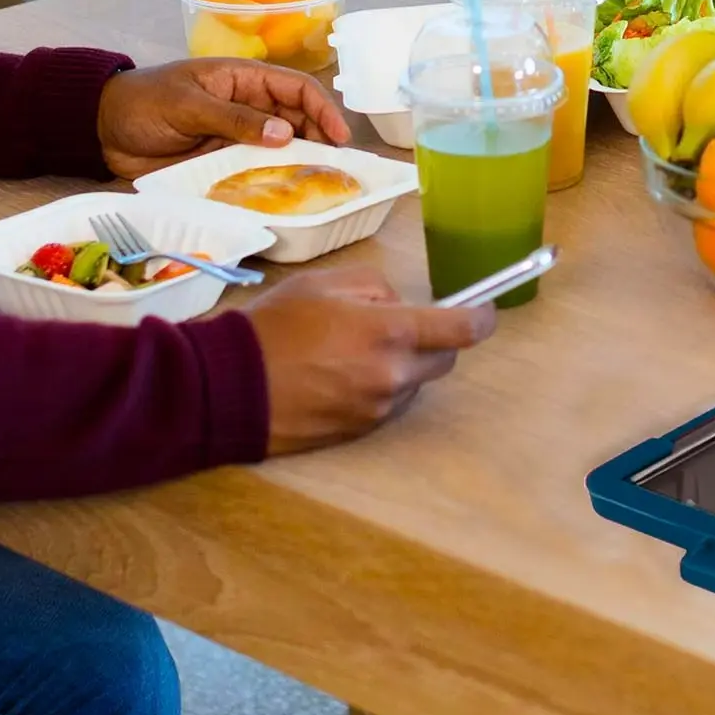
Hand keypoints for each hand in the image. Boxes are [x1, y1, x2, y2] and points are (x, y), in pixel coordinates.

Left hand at [95, 58, 351, 179]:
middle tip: (336, 170)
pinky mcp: (222, 161)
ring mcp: (237, 136)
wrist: (102, 128)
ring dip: (299, 163)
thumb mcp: (188, 104)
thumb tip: (284, 132)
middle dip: (319, 140)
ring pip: (280, 148)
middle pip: (297, 119)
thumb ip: (234, 117)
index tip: (340, 137)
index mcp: (243, 78)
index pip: (296, 87)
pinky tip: (283, 196)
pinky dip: (271, 181)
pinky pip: (255, 170)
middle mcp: (248, 106)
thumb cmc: (143, 101)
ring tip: (318, 185)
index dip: (323, 108)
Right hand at [240, 265, 494, 453]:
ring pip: (415, 382)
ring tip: (356, 351)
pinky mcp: (360, 432)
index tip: (484, 310)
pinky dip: (382, 387)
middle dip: (434, 340)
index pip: (461, 329)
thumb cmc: (274, 326)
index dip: (481, 317)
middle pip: (444, 359)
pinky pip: (389, 403)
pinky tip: (344, 376)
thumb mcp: (325, 283)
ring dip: (404, 365)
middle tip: (399, 326)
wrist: (229, 387)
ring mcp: (378, 408)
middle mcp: (393, 375)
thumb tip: (398, 305)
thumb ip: (375, 287)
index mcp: (390, 332)